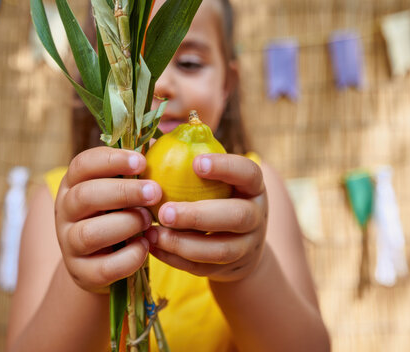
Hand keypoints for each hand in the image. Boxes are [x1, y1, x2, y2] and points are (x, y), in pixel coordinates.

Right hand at [55, 147, 161, 292]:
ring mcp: (69, 244)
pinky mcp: (81, 273)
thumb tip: (163, 142)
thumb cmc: (118, 215)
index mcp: (73, 184)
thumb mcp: (120, 190)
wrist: (101, 263)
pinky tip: (145, 247)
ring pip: (90, 233)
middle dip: (124, 192)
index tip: (142, 161)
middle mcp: (65, 212)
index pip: (83, 164)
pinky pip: (104, 267)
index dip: (112, 160)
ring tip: (148, 221)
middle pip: (86, 196)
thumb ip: (133, 171)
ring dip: (126, 224)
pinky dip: (130, 257)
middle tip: (155, 192)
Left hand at [145, 154, 267, 281]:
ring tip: (154, 233)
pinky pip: (203, 268)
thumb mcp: (216, 181)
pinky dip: (176, 259)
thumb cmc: (216, 198)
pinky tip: (153, 246)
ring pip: (221, 249)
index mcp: (253, 187)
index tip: (196, 162)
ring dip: (184, 243)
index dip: (226, 167)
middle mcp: (257, 216)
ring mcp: (247, 246)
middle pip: (237, 216)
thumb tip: (152, 139)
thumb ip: (191, 161)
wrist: (240, 246)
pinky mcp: (230, 269)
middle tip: (165, 210)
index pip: (248, 172)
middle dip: (199, 215)